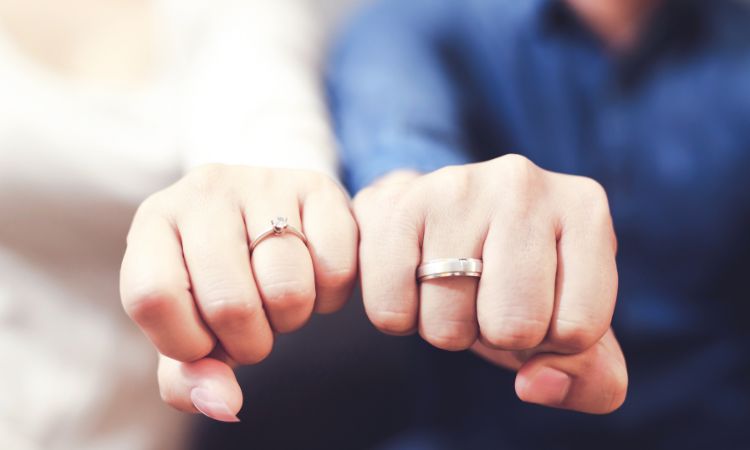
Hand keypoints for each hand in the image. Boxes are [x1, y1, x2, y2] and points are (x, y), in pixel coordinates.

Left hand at [120, 165, 357, 420]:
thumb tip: (223, 404)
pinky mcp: (317, 185)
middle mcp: (204, 191)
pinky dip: (330, 296)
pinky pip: (336, 269)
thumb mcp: (189, 322)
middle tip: (253, 326)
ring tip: (281, 299)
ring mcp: (263, 182)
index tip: (204, 343)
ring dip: (292, 318)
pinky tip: (315, 278)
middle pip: (229, 303)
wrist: (263, 210)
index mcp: (155, 223)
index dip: (185, 343)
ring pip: (288, 289)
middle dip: (249, 341)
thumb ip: (189, 375)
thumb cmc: (216, 278)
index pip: (153, 297)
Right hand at [353, 155, 626, 413]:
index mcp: (583, 209)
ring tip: (452, 285)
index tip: (542, 305)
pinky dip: (401, 319)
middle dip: (496, 336)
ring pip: (447, 325)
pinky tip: (414, 281)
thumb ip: (592, 379)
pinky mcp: (396, 206)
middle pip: (513, 327)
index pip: (578, 329)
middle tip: (489, 299)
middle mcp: (523, 184)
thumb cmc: (519, 280)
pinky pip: (391, 313)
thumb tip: (535, 385)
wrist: (441, 219)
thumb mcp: (572, 327)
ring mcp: (455, 189)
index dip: (552, 341)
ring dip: (446, 328)